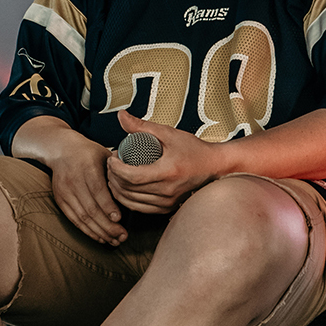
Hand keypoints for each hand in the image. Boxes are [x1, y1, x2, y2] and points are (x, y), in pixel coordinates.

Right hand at [11, 117, 126, 246]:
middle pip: (90, 208)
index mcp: (87, 167)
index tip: (119, 219)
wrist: (61, 150)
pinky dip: (87, 231)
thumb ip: (118, 172)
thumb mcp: (105, 155)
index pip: (97, 190)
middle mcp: (74, 180)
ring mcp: (65, 191)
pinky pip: (74, 219)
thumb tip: (135, 189)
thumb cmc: (89, 152)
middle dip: (107, 226)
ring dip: (99, 232)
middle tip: (122, 236)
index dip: (108, 207)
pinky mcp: (60, 200)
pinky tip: (100, 237)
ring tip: (114, 240)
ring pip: (82, 217)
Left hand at [106, 112, 222, 213]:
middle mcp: (167, 191)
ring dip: (117, 189)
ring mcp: (167, 202)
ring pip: (131, 201)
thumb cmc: (194, 150)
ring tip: (115, 174)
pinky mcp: (167, 208)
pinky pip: (140, 208)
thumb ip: (143, 126)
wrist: (214, 166)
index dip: (116, 168)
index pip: (132, 176)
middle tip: (111, 163)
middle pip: (129, 189)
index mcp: (167, 172)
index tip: (112, 157)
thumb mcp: (168, 133)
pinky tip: (123, 188)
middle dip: (113, 176)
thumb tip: (122, 117)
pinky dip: (127, 199)